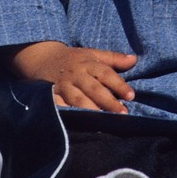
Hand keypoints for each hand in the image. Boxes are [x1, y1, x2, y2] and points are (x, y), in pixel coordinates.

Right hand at [1, 41, 136, 113]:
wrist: (42, 58)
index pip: (105, 73)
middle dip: (108, 102)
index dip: (118, 84)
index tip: (131, 96)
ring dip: (91, 110)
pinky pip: (61, 107)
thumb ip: (113, 58)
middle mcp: (75, 75)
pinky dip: (69, 115)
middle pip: (93, 88)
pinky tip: (81, 123)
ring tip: (105, 122)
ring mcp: (63, 86)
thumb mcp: (91, 53)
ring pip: (78, 100)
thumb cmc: (73, 59)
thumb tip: (134, 60)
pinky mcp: (53, 96)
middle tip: (122, 113)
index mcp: (87, 63)